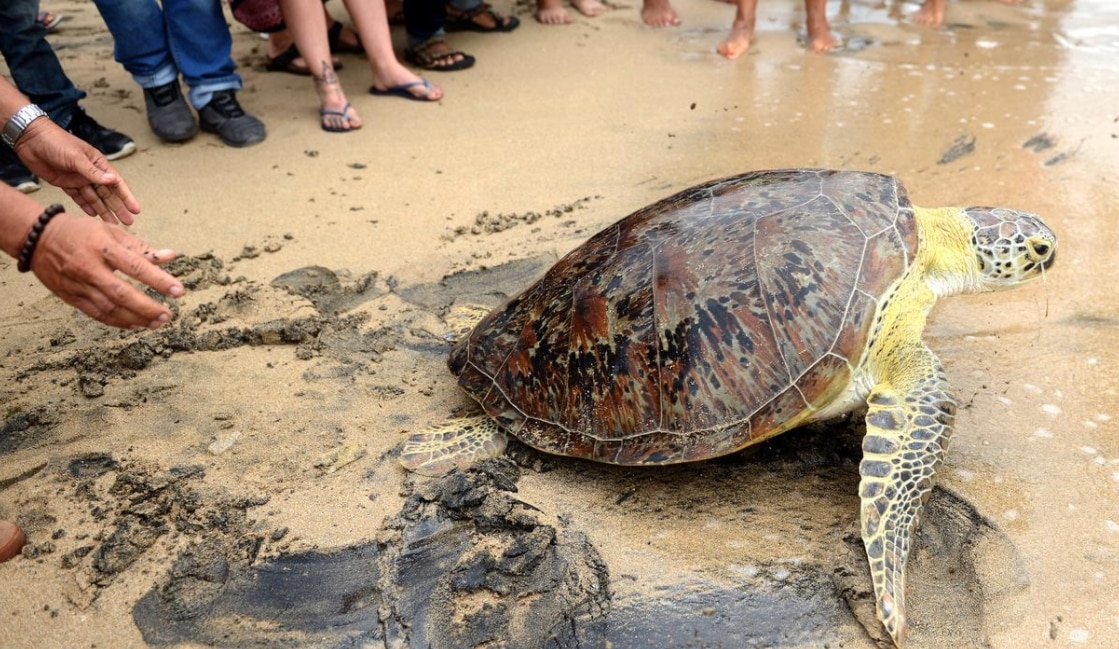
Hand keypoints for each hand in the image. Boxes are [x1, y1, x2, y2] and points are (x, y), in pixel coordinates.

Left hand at [13, 118, 140, 224]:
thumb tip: (113, 181)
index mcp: (98, 163)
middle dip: (118, 207)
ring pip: (94, 198)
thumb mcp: (76, 157)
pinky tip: (94, 215)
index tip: (135, 209)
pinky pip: (79, 197)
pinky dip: (86, 206)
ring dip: (104, 210)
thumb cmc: (55, 142)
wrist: (30, 139)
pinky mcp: (65, 183)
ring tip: (113, 224)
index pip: (116, 183)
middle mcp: (90, 172)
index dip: (127, 197)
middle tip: (128, 222)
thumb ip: (93, 172)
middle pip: (108, 194)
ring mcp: (78, 179)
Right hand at [30, 213, 184, 329]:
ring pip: (109, 308)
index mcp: (103, 248)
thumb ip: (141, 247)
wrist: (38, 239)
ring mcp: (78, 285)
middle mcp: (90, 268)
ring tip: (157, 323)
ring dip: (136, 318)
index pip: (135, 266)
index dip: (158, 280)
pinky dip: (118, 321)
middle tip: (169, 315)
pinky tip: (136, 324)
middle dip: (148, 308)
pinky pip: (97, 314)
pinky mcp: (70, 297)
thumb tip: (171, 256)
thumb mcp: (111, 232)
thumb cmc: (81, 232)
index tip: (179, 291)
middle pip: (122, 293)